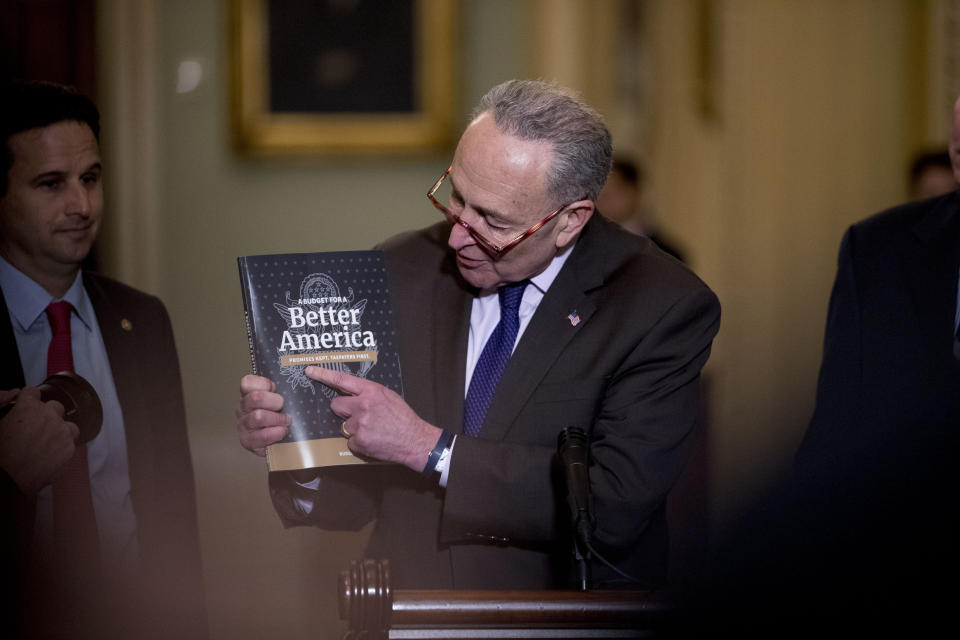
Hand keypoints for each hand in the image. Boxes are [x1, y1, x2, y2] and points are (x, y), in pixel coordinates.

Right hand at [0, 387, 78, 495]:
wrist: (7, 480)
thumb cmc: (0, 454)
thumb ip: (2, 403)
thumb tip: (13, 394)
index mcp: (28, 407)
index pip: (32, 392)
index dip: (29, 400)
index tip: (29, 406)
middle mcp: (49, 416)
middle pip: (56, 407)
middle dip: (48, 416)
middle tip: (38, 430)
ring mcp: (62, 432)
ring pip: (69, 426)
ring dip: (61, 432)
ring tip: (48, 444)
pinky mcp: (69, 449)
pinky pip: (70, 445)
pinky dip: (62, 450)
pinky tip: (49, 457)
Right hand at [236, 375, 290, 456]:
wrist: (282, 442)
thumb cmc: (283, 415)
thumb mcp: (284, 397)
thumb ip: (285, 386)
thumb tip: (308, 371)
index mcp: (249, 393)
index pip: (248, 382)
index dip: (264, 384)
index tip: (275, 388)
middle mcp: (244, 407)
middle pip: (256, 398)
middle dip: (275, 402)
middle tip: (283, 406)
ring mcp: (243, 424)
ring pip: (258, 416)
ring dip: (277, 419)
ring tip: (286, 421)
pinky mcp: (247, 441)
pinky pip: (261, 436)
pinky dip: (275, 433)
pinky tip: (282, 432)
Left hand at [306, 366, 440, 471]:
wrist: (415, 440)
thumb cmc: (402, 417)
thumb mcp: (388, 396)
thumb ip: (368, 393)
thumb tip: (351, 392)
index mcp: (371, 391)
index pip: (341, 380)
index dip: (323, 375)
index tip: (310, 371)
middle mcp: (363, 405)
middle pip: (336, 404)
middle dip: (343, 410)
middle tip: (359, 415)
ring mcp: (360, 424)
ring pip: (343, 425)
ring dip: (353, 428)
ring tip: (372, 429)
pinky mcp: (359, 441)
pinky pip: (350, 441)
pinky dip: (359, 442)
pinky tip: (373, 440)